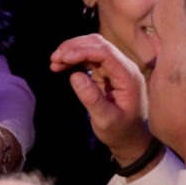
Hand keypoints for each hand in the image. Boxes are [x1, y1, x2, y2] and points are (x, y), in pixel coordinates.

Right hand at [50, 34, 150, 164]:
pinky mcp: (107, 72)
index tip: (62, 59)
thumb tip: (75, 76)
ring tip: (54, 62)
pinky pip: (89, 57)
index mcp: (128, 77)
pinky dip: (74, 58)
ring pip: (92, 47)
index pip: (105, 53)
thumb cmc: (121, 132)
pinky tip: (61, 65)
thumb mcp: (106, 120)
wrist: (132, 140)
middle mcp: (124, 68)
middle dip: (74, 47)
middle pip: (98, 44)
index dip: (82, 51)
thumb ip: (92, 99)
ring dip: (72, 51)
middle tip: (54, 59)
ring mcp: (116, 69)